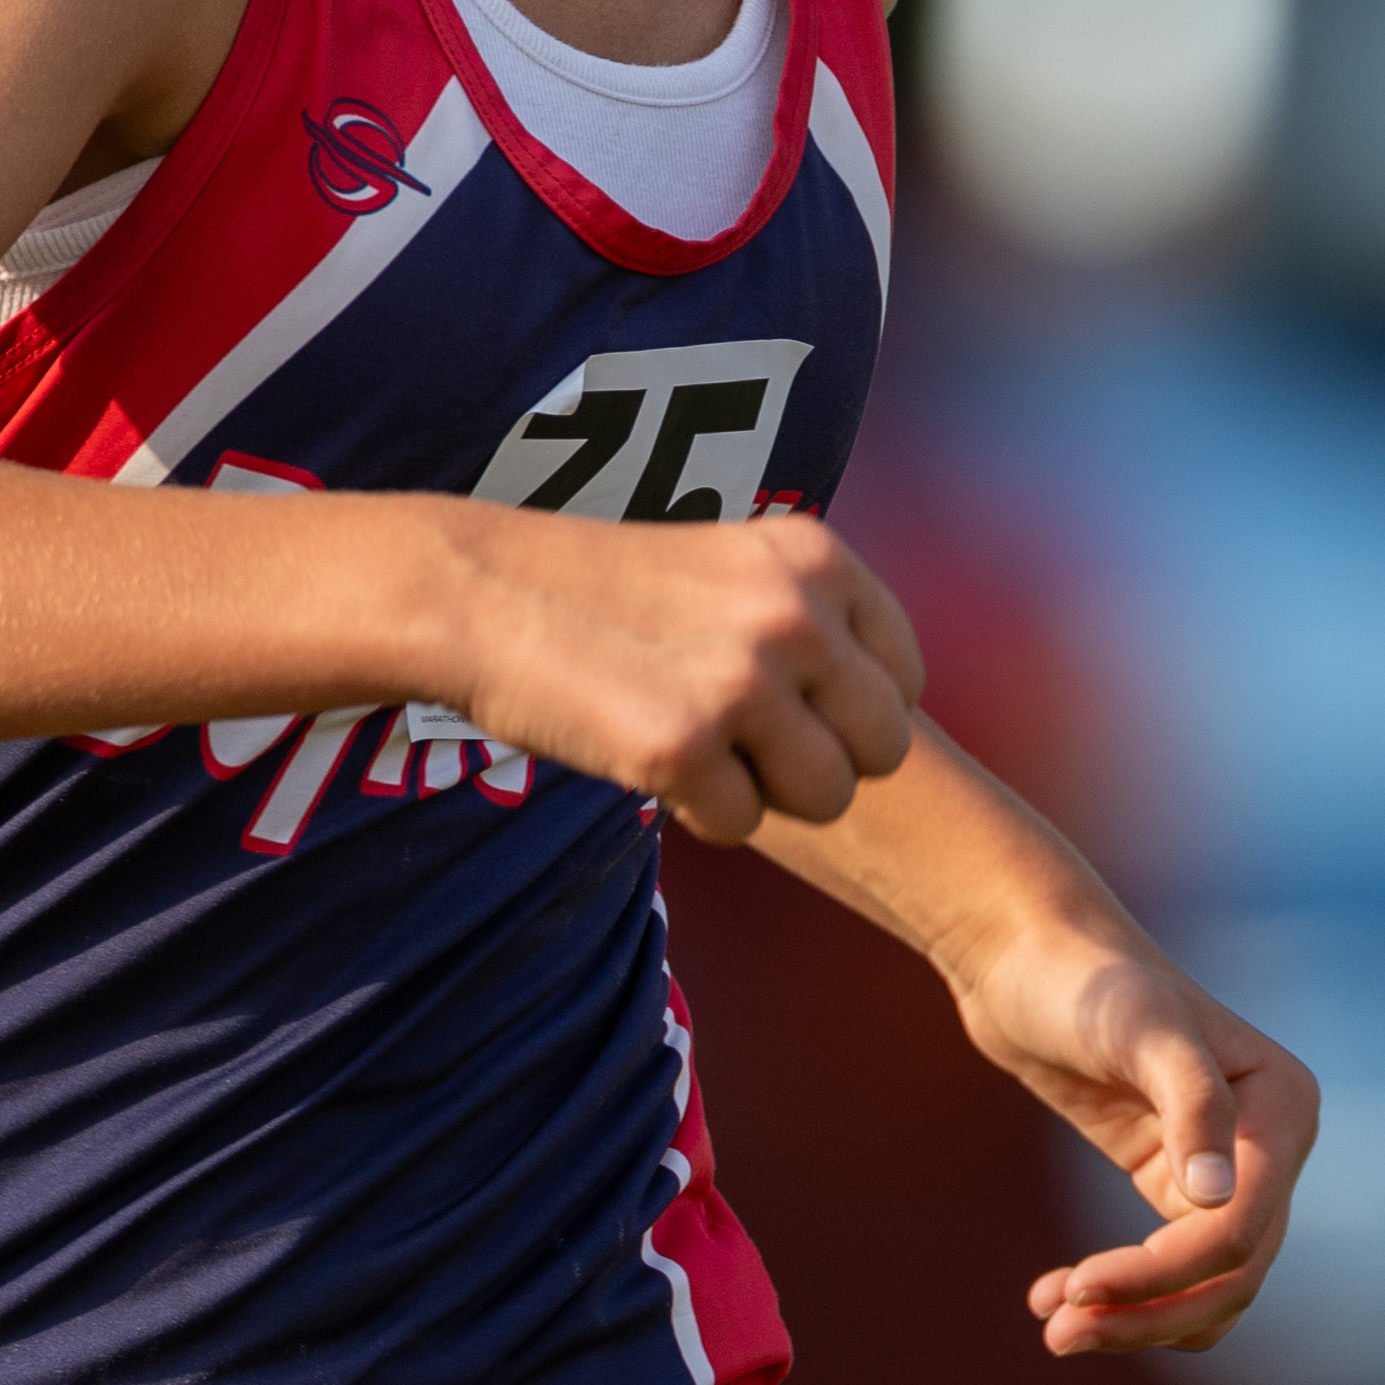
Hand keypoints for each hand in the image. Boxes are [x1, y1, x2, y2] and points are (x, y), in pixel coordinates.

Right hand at [425, 503, 922, 843]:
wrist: (480, 593)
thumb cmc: (609, 593)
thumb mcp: (736, 568)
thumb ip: (813, 621)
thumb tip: (887, 713)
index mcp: (819, 559)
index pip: (904, 679)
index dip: (852, 713)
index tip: (792, 711)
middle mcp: (796, 613)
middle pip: (882, 749)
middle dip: (824, 764)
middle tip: (748, 748)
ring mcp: (743, 680)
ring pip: (826, 797)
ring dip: (767, 795)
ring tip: (702, 753)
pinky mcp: (684, 746)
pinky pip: (744, 825)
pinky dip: (702, 814)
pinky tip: (653, 764)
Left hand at [972, 950, 1317, 1356]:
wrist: (1024, 955)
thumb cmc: (1085, 978)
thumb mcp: (1140, 1026)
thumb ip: (1190, 1103)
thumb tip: (1218, 1197)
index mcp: (1282, 1106)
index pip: (1240, 1228)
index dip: (1165, 1273)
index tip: (1078, 1286)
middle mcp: (1269, 1144)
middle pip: (1231, 1274)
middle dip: (1149, 1313)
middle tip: (1059, 1335)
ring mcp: (1224, 1166)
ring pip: (1205, 1285)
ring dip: (1137, 1320)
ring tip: (1053, 1329)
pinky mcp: (1171, 1179)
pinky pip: (1170, 1266)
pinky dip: (1125, 1296)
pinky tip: (1054, 1296)